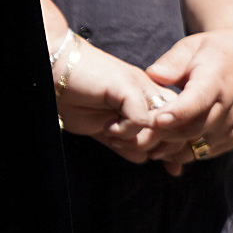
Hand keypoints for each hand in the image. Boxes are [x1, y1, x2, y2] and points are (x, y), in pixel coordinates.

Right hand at [53, 37, 176, 160]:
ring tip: (114, 136)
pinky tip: (108, 128)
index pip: (179, 127)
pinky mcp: (127, 85)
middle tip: (130, 147)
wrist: (53, 71)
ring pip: (162, 125)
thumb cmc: (77, 98)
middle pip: (179, 128)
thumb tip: (147, 160)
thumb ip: (128, 143)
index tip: (154, 159)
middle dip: (160, 148)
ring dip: (138, 141)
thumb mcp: (107, 129)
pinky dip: (125, 131)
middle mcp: (151, 91)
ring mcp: (141, 86)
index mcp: (150, 99)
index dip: (171, 149)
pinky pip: (141, 119)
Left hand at [146, 28, 232, 174]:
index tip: (154, 120)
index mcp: (217, 79)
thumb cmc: (213, 52)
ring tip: (143, 141)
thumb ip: (172, 62)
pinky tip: (162, 144)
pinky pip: (201, 154)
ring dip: (168, 148)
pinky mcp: (231, 140)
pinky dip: (181, 153)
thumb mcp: (191, 46)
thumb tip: (153, 75)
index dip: (176, 114)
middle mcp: (229, 107)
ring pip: (195, 147)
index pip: (197, 102)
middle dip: (162, 134)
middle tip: (134, 134)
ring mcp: (232, 127)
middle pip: (191, 129)